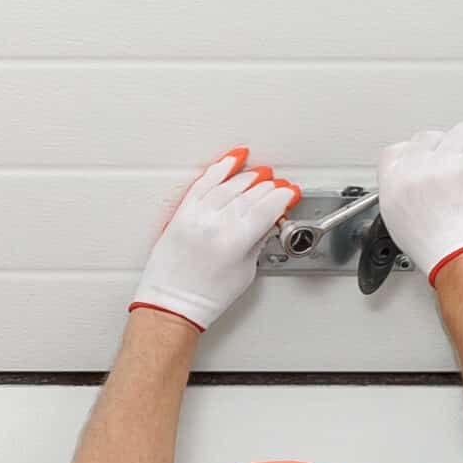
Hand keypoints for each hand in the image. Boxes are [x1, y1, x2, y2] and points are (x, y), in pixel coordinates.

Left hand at [131, 147, 301, 331]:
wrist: (172, 303)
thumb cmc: (206, 296)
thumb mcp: (245, 272)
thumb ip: (258, 242)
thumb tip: (269, 221)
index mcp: (235, 241)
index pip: (267, 208)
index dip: (283, 197)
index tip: (291, 194)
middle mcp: (215, 224)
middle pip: (251, 194)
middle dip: (269, 188)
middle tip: (279, 187)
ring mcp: (197, 215)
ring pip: (230, 184)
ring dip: (249, 177)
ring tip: (262, 175)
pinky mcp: (183, 212)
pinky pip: (204, 181)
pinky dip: (220, 168)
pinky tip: (233, 159)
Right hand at [375, 120, 462, 286]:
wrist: (460, 256)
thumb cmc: (435, 248)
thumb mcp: (399, 222)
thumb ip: (401, 194)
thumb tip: (413, 181)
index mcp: (394, 181)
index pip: (398, 149)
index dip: (415, 149)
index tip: (426, 151)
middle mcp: (417, 167)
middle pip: (429, 137)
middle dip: (444, 143)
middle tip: (455, 149)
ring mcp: (446, 162)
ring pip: (460, 131)